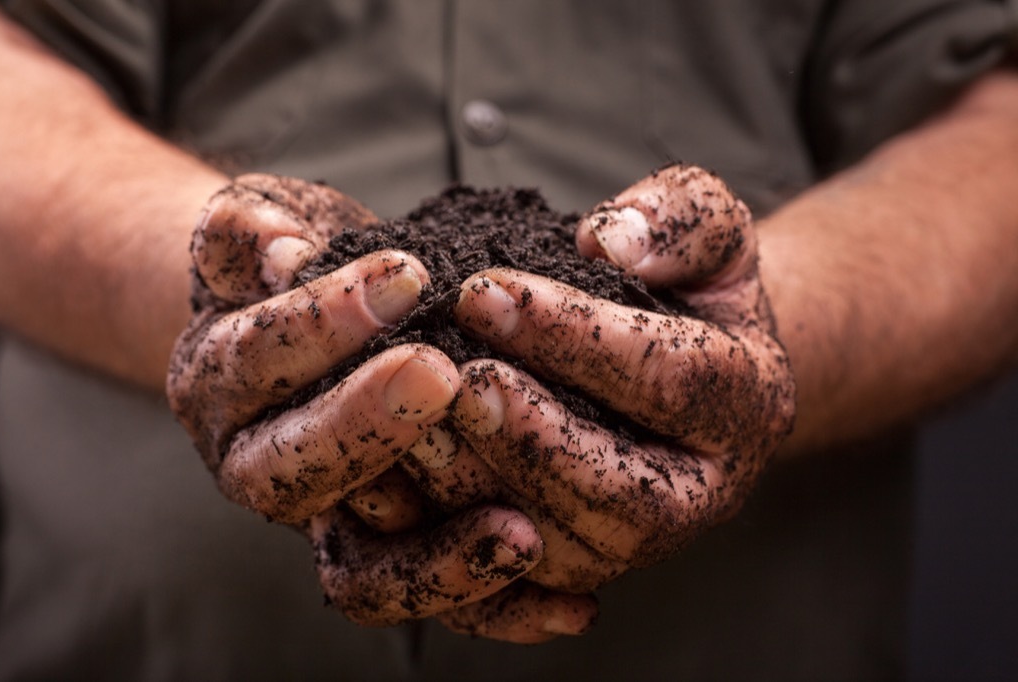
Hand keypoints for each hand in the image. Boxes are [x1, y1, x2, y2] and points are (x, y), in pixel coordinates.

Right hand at [166, 174, 580, 637]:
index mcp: (219, 384)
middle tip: (444, 376)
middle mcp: (257, 466)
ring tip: (522, 531)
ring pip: (360, 575)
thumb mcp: (258, 223)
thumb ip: (250, 230)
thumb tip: (277, 248)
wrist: (289, 315)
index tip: (405, 274)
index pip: (253, 360)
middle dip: (367, 426)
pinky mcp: (384, 555)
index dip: (321, 322)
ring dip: (439, 559)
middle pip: (292, 476)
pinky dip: (498, 610)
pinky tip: (575, 604)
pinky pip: (430, 601)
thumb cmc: (288, 258)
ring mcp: (323, 521)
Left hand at [440, 165, 794, 593]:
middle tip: (455, 380)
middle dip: (534, 439)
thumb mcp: (705, 227)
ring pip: (573, 552)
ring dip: (489, 494)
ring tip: (416, 429)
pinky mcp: (584, 561)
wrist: (681, 356)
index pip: (669, 377)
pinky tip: (408, 475)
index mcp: (748, 404)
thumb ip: (680, 218)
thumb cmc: (683, 284)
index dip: (574, 337)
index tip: (481, 290)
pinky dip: (461, 536)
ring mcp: (644, 540)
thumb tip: (612, 242)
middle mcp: (705, 492)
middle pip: (630, 497)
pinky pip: (523, 576)